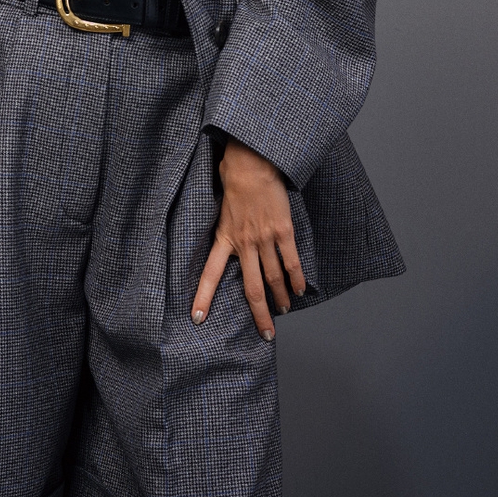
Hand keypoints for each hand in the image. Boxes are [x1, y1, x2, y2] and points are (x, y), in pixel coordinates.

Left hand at [191, 137, 304, 339]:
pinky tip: (301, 289)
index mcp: (224, 237)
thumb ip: (224, 226)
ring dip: (281, 297)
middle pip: (252, 288)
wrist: (252, 163)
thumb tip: (229, 238)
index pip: (209, 273)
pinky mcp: (282, 230)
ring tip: (285, 309)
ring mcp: (264, 238)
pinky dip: (297, 278)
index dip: (203, 297)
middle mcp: (244, 243)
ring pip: (274, 278)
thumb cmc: (234, 179)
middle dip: (260, 314)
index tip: (197, 318)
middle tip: (267, 333)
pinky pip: (291, 261)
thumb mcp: (221, 207)